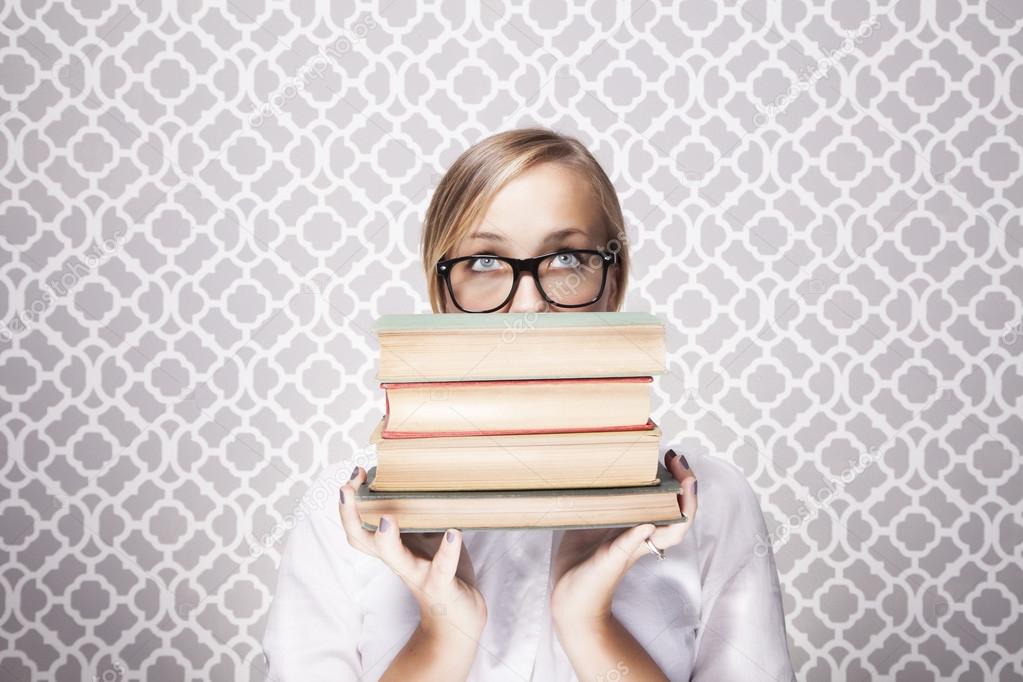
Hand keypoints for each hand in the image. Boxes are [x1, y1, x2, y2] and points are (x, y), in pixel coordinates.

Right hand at [338, 466, 487, 637]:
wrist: (457, 620)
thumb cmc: (441, 569)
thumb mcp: (426, 537)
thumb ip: (420, 514)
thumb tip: (421, 475)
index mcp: (391, 548)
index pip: (357, 526)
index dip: (348, 503)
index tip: (355, 474)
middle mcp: (397, 561)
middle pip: (361, 540)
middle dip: (350, 514)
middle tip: (348, 487)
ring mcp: (418, 574)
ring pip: (395, 559)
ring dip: (387, 539)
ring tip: (388, 517)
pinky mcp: (441, 586)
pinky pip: (442, 569)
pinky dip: (447, 551)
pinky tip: (454, 533)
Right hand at [550, 449, 697, 626]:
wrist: (571, 598)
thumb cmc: (593, 586)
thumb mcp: (610, 564)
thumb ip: (626, 545)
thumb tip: (647, 525)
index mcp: (646, 542)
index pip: (680, 520)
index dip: (689, 499)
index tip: (688, 476)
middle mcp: (638, 531)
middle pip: (669, 504)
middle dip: (677, 480)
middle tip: (671, 456)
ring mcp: (622, 526)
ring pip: (648, 499)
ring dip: (655, 479)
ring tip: (654, 456)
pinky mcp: (603, 523)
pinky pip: (620, 499)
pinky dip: (625, 484)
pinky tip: (617, 469)